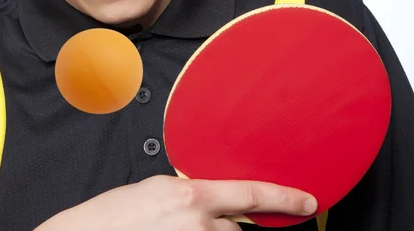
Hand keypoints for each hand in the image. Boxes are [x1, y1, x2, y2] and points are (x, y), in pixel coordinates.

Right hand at [35, 175, 317, 229]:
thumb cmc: (110, 217)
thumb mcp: (152, 190)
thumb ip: (186, 194)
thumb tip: (208, 200)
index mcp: (189, 196)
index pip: (249, 193)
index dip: (283, 198)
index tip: (307, 202)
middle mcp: (197, 224)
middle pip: (236, 229)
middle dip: (224, 227)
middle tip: (190, 226)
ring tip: (170, 229)